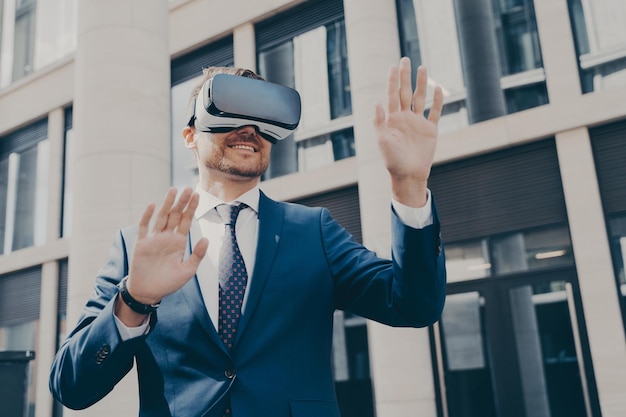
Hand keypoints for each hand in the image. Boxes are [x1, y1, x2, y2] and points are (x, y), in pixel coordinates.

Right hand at [126, 187, 207, 304]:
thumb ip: (197, 255)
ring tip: (173, 190)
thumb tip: (206, 239)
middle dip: (182, 202)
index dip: (191, 208)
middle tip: (188, 188)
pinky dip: (147, 216)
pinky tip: (152, 205)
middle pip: (175, 215)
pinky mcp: (141, 244)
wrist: (148, 293)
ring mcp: (153, 239)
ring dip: (167, 204)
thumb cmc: (169, 283)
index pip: (186, 221)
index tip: (197, 195)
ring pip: (161, 217)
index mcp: (178, 242)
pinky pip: (144, 227)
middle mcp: (166, 237)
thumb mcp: (187, 270)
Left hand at [374, 57, 442, 206]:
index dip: (393, 80)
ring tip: (423, 68)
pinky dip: (437, 101)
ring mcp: (417, 123)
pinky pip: (434, 112)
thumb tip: (376, 102)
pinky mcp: (430, 130)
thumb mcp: (382, 141)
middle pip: (405, 92)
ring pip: (420, 98)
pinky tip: (437, 88)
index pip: (392, 95)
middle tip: (405, 59)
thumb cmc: (392, 160)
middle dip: (405, 76)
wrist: (408, 175)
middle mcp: (404, 118)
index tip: (394, 66)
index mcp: (392, 119)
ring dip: (421, 84)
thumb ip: (379, 121)